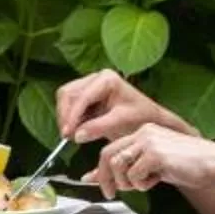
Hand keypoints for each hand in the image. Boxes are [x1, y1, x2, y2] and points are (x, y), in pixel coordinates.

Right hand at [56, 68, 187, 143]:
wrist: (149, 119)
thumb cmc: (140, 118)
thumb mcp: (121, 123)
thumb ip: (98, 128)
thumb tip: (76, 135)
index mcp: (107, 79)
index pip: (82, 96)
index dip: (72, 115)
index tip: (68, 133)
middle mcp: (96, 77)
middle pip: (68, 93)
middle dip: (66, 115)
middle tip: (68, 136)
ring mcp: (90, 84)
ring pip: (65, 98)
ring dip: (66, 117)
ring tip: (73, 135)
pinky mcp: (86, 95)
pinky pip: (69, 105)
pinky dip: (70, 118)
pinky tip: (77, 131)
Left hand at [92, 123, 214, 199]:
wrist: (214, 165)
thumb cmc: (187, 166)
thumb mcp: (152, 166)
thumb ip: (128, 167)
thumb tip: (93, 177)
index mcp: (143, 133)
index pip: (110, 149)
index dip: (100, 170)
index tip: (97, 184)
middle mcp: (144, 133)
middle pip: (108, 155)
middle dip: (106, 178)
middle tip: (112, 193)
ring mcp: (149, 141)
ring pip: (119, 165)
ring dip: (128, 182)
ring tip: (144, 183)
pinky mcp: (156, 153)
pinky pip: (135, 174)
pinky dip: (142, 184)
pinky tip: (157, 180)